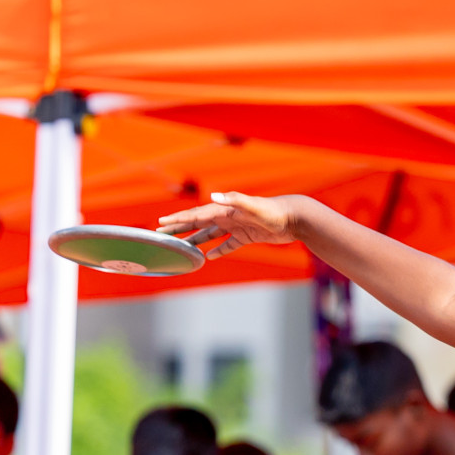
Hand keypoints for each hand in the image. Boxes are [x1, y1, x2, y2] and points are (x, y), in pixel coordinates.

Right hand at [157, 192, 303, 258]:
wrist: (294, 218)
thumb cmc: (274, 212)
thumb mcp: (254, 206)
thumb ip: (234, 200)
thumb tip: (213, 196)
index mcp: (224, 209)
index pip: (196, 214)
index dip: (178, 218)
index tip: (160, 223)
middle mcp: (227, 216)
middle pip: (198, 223)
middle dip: (179, 228)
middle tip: (161, 233)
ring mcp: (236, 227)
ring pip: (210, 234)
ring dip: (195, 240)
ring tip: (180, 247)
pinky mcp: (247, 236)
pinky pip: (228, 245)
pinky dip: (218, 250)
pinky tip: (208, 257)